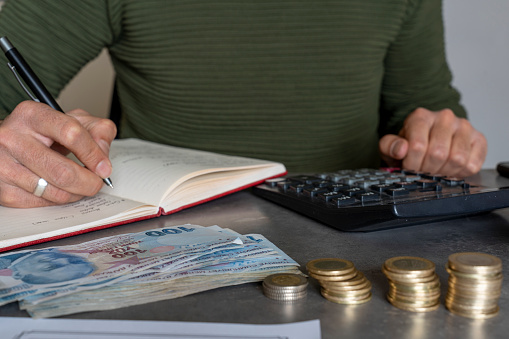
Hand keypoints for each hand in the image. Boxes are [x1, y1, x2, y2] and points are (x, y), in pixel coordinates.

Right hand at [0, 101, 116, 207]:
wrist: (6, 143)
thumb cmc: (43, 132)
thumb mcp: (72, 120)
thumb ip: (97, 131)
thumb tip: (103, 158)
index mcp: (33, 115)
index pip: (71, 134)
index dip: (94, 154)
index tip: (105, 168)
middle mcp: (12, 137)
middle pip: (63, 171)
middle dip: (88, 182)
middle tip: (97, 183)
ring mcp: (2, 164)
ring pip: (54, 192)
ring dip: (76, 193)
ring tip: (80, 186)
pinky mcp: (1, 188)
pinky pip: (40, 203)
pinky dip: (58, 200)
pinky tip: (61, 190)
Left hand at [379, 108, 486, 176]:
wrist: (429, 143)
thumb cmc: (409, 146)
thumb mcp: (391, 147)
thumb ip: (389, 146)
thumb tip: (401, 150)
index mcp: (421, 116)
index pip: (417, 146)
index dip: (411, 164)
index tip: (408, 168)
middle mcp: (445, 117)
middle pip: (438, 154)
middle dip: (427, 170)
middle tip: (423, 171)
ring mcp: (464, 127)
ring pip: (457, 159)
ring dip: (444, 172)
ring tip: (436, 170)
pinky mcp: (479, 139)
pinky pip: (472, 165)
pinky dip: (460, 173)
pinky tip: (450, 168)